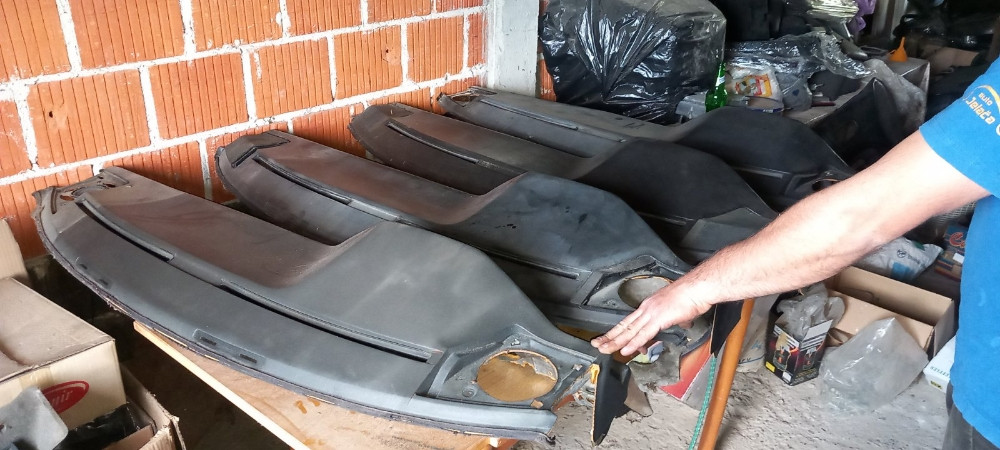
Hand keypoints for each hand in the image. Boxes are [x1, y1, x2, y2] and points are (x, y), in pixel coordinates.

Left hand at [591, 286, 710, 355]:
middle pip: (624, 326)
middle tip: (597, 344)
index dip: (620, 332)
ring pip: (630, 331)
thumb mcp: (679, 311)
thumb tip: (680, 324)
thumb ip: (675, 319)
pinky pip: (643, 334)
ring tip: (604, 349)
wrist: (698, 288)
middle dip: (609, 337)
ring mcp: (651, 313)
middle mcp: (646, 309)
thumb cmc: (692, 296)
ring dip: (616, 342)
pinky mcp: (659, 319)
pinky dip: (633, 343)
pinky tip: (625, 350)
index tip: (611, 340)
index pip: (630, 322)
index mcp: (649, 306)